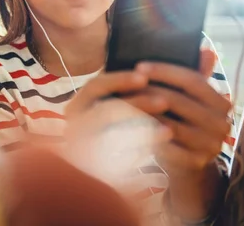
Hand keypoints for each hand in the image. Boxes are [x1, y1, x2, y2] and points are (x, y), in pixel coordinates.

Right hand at [63, 71, 171, 186]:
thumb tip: (147, 73)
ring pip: (114, 136)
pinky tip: (160, 152)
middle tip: (165, 101)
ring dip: (144, 131)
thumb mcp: (106, 109)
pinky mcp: (94, 169)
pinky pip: (120, 160)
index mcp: (75, 107)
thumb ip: (120, 93)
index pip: (95, 86)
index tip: (144, 77)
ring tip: (169, 130)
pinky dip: (142, 154)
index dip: (120, 80)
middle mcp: (73, 126)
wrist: (95, 170)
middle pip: (106, 110)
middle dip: (138, 104)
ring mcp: (82, 149)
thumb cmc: (109, 129)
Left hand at [134, 49, 231, 175]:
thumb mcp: (185, 95)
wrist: (182, 158)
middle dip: (146, 90)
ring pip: (168, 123)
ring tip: (117, 103)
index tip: (138, 66)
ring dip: (140, 112)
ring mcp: (210, 145)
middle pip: (177, 100)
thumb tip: (206, 49)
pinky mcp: (195, 161)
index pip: (192, 80)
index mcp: (221, 102)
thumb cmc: (178, 118)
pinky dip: (142, 134)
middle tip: (122, 84)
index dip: (164, 71)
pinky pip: (163, 145)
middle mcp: (221, 124)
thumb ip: (193, 73)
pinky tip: (123, 125)